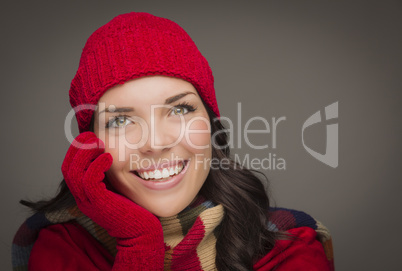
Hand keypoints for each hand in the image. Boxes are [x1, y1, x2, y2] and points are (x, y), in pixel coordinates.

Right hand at [62, 132, 163, 268]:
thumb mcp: (116, 188)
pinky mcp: (99, 204)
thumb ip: (109, 175)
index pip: (70, 169)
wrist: (140, 232)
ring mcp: (89, 202)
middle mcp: (82, 198)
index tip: (89, 137)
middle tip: (91, 136)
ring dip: (85, 154)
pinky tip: (108, 157)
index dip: (76, 151)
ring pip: (74, 174)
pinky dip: (97, 165)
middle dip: (77, 149)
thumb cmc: (132, 209)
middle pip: (67, 169)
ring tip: (98, 142)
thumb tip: (109, 153)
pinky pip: (89, 181)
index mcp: (84, 194)